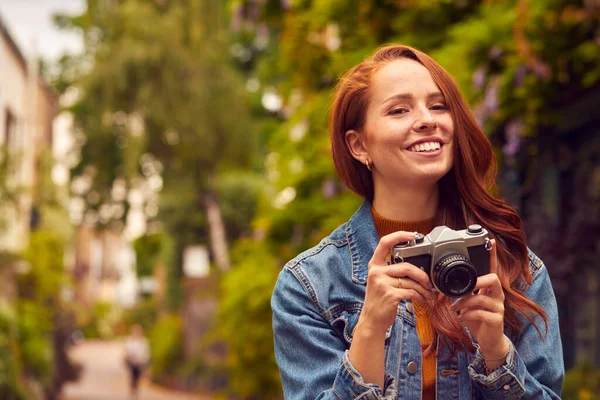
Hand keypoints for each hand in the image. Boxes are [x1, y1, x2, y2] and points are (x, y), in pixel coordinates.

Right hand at [356, 231, 435, 336]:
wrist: (372, 321)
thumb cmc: (380, 301)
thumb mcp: (381, 281)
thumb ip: (393, 272)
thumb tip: (417, 268)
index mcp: (375, 266)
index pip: (384, 243)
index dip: (399, 236)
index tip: (412, 235)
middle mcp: (376, 272)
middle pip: (406, 266)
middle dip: (422, 275)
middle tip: (429, 283)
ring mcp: (382, 283)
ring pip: (411, 281)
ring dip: (424, 289)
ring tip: (429, 295)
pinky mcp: (389, 295)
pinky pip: (411, 292)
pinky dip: (420, 296)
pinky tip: (422, 300)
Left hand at [451, 239, 508, 361]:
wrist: (489, 342)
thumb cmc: (478, 319)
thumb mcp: (470, 303)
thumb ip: (464, 292)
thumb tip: (449, 285)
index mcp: (491, 288)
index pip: (493, 268)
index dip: (492, 255)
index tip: (491, 241)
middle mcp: (498, 295)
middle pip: (493, 279)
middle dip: (477, 281)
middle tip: (464, 288)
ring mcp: (499, 308)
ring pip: (482, 298)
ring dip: (464, 302)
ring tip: (455, 307)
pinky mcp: (497, 320)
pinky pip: (481, 313)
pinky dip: (468, 314)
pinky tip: (462, 317)